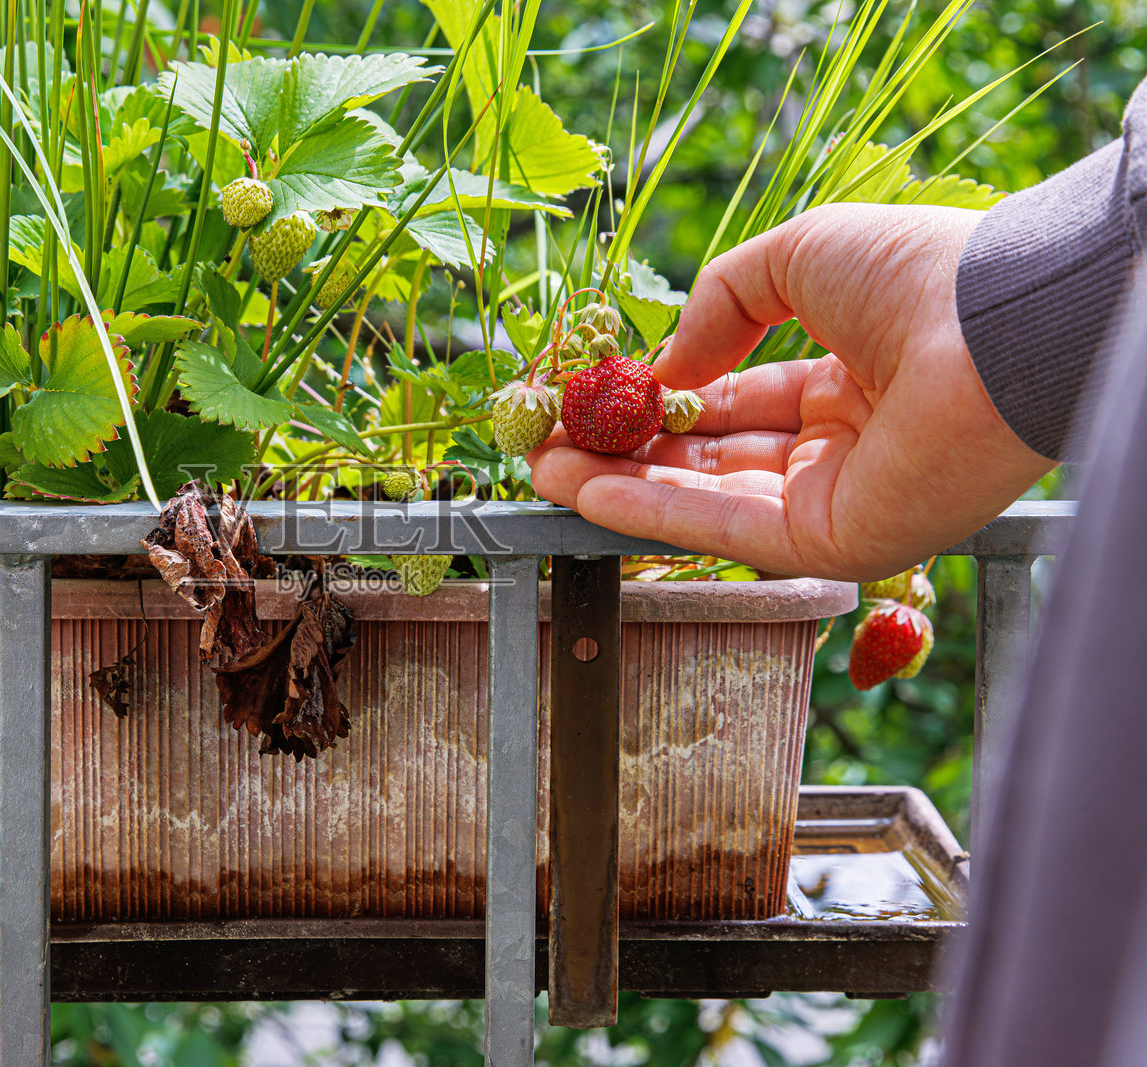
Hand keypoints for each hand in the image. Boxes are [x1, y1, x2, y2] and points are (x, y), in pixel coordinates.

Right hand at [526, 203, 1054, 580]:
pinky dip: (651, 511)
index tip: (589, 399)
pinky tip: (586, 492)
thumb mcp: (797, 256)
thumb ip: (719, 305)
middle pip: (710, 459)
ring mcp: (837, 500)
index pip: (733, 400)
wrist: (996, 321)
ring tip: (541, 469)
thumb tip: (661, 368)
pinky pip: (726, 528)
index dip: (657, 401)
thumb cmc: (916, 273)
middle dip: (623, 453)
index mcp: (847, 380)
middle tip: (546, 444)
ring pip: (706, 499)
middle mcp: (841, 447)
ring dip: (619, 486)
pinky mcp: (834, 543)